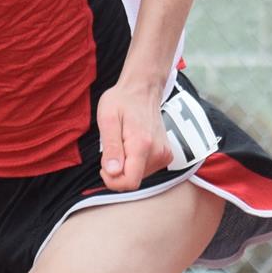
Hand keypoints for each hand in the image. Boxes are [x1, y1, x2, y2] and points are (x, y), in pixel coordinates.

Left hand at [95, 75, 170, 191]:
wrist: (143, 90)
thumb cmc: (122, 102)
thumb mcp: (107, 119)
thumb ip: (111, 147)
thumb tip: (113, 172)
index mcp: (142, 145)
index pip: (129, 182)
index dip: (112, 180)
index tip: (104, 164)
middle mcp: (158, 153)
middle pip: (133, 180)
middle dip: (118, 171)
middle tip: (113, 146)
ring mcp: (164, 155)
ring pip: (139, 176)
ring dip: (126, 166)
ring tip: (123, 142)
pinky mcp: (167, 155)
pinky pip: (146, 170)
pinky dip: (135, 163)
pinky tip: (132, 145)